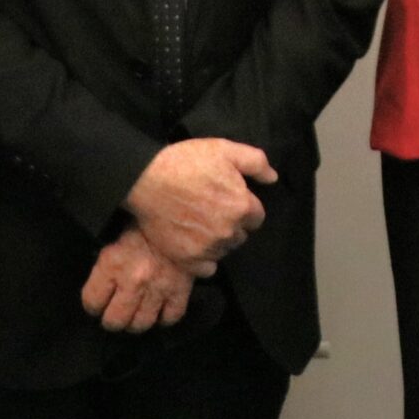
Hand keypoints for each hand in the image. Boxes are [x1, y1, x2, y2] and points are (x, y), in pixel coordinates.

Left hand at [80, 226, 196, 332]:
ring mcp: (158, 288)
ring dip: (136, 321)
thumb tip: (97, 276)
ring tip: (135, 313)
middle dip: (112, 320)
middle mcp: (134, 279)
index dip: (93, 304)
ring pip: (141, 324)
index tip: (97, 302)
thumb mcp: (117, 231)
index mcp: (113, 262)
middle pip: (115, 321)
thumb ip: (106, 257)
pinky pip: (170, 318)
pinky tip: (159, 309)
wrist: (186, 212)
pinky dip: (164, 317)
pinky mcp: (181, 290)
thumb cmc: (148, 220)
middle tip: (114, 313)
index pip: (92, 301)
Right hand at [124, 138, 274, 270]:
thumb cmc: (186, 162)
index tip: (229, 200)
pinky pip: (207, 268)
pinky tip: (194, 243)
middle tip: (212, 210)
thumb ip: (256, 162)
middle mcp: (228, 231)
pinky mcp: (188, 259)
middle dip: (232, 224)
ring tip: (200, 224)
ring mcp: (208, 248)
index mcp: (241, 206)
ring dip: (218, 240)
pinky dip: (204, 259)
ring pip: (224, 250)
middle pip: (241, 235)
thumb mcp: (225, 149)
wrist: (146, 179)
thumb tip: (273, 178)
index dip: (244, 207)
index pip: (256, 217)